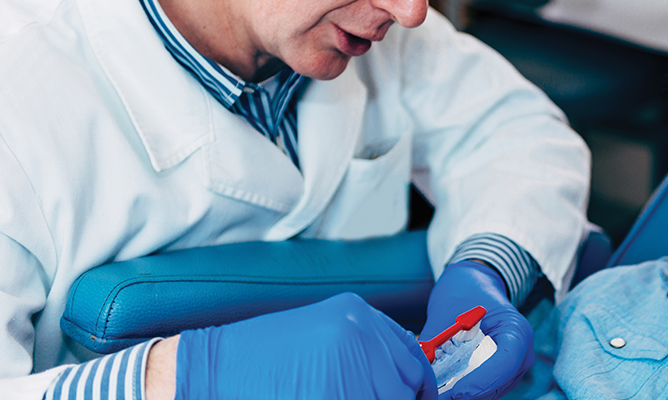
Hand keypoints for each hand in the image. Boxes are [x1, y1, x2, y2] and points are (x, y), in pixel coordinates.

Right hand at [174, 292, 436, 399]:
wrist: (210, 369)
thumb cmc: (259, 360)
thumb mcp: (322, 338)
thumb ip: (365, 352)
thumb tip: (403, 384)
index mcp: (358, 314)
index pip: (414, 357)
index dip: (419, 387)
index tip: (418, 399)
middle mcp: (359, 333)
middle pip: (408, 385)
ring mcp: (349, 365)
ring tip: (334, 395)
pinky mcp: (333, 394)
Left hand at [421, 261, 533, 399]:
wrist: (474, 284)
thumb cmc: (464, 292)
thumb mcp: (447, 313)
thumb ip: (433, 343)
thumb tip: (419, 370)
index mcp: (516, 330)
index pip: (505, 363)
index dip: (482, 382)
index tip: (455, 393)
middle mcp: (522, 352)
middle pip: (499, 384)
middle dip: (469, 394)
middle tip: (438, 398)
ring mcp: (514, 367)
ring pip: (492, 392)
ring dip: (467, 395)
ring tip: (438, 395)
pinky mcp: (503, 375)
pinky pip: (487, 391)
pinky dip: (468, 392)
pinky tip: (445, 391)